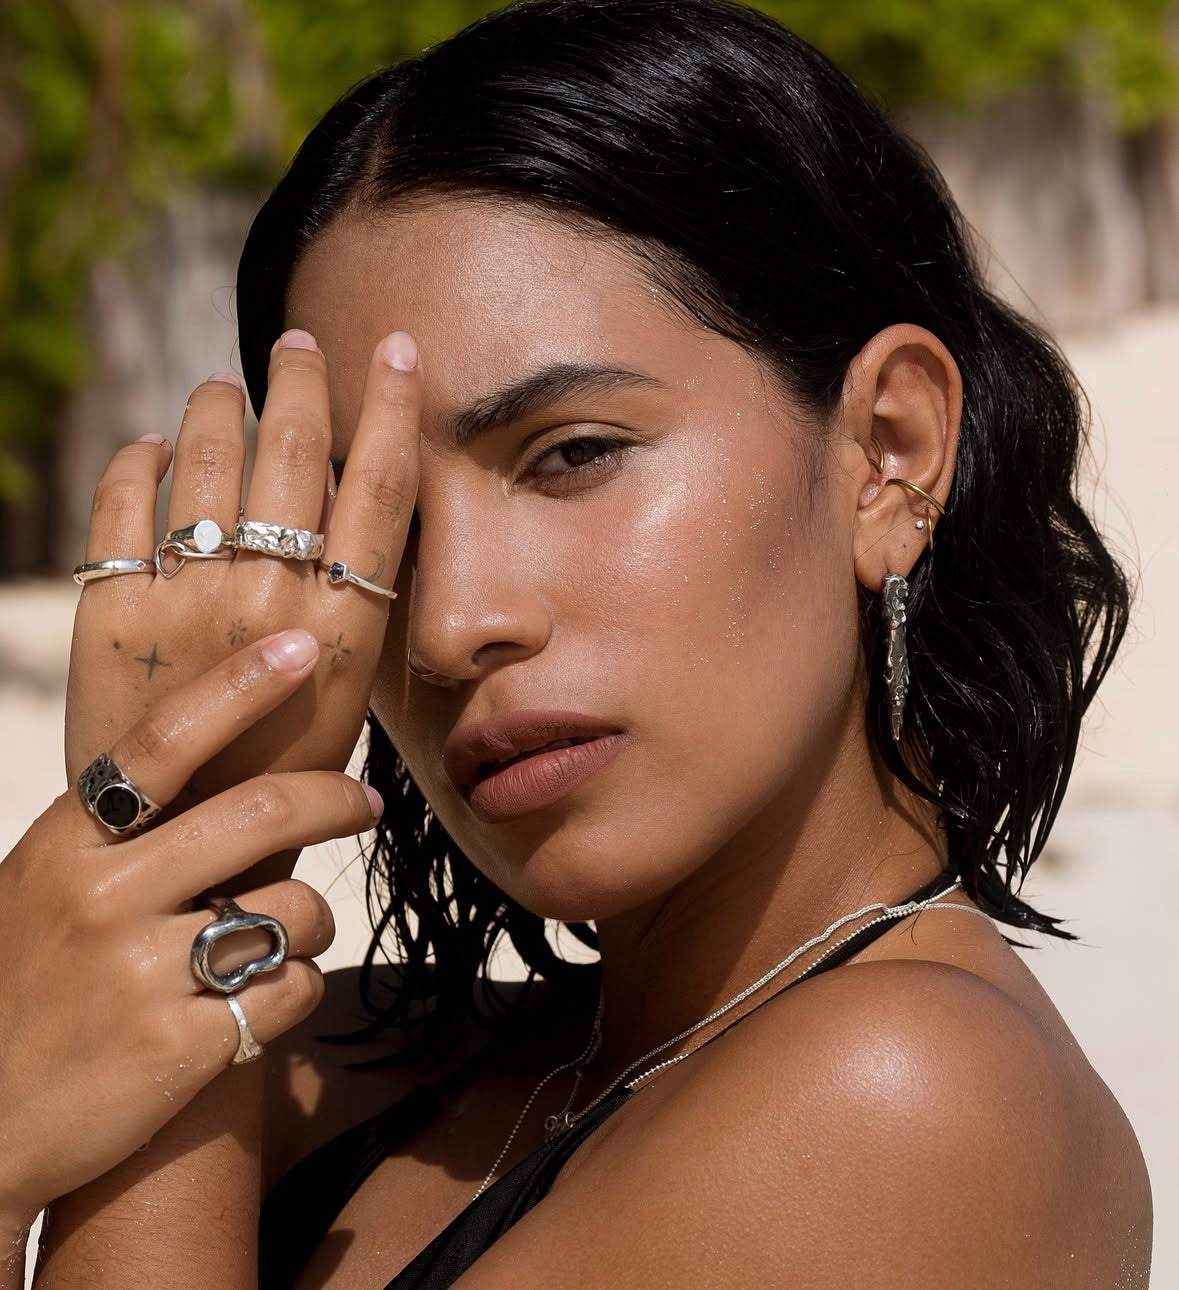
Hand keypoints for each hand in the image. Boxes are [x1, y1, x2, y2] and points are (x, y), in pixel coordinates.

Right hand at [0, 635, 382, 1228]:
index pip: (164, 742)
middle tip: (365, 804)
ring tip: (279, 939)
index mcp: (66, 848)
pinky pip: (292, 989)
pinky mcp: (183, 1046)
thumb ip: (119, 842)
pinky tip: (257, 1003)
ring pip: (294, 908)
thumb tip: (227, 790)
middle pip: (259, 813)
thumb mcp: (40, 893)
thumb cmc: (20, 994)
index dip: (239, 687)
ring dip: (310, 921)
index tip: (298, 649)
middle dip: (335, 800)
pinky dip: (294, 990)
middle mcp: (104, 898)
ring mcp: (142, 974)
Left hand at [65, 329, 419, 885]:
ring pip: (206, 458)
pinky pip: (121, 503)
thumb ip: (349, 598)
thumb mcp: (348, 691)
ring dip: (216, 407)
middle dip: (300, 380)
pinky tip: (150, 448)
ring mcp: (185, 598)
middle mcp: (270, 599)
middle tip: (296, 343)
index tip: (391, 348)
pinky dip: (136, 462)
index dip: (391, 406)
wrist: (184, 845)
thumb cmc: (281, 770)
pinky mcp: (109, 608)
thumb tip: (340, 504)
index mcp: (343, 623)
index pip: (378, 485)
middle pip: (294, 450)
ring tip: (222, 388)